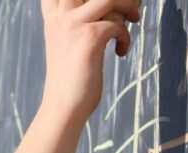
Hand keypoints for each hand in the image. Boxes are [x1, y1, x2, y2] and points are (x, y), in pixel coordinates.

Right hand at [41, 0, 140, 121]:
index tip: (107, 8)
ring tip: (134, 20)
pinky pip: (119, 25)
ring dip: (129, 7)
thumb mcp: (71, 41)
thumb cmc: (73, 76)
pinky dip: (125, 38)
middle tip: (127, 5)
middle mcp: (61, 16)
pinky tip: (120, 52)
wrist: (64, 106)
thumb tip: (122, 4)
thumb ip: (86, 19)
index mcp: (54, 16)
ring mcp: (73, 25)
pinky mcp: (89, 39)